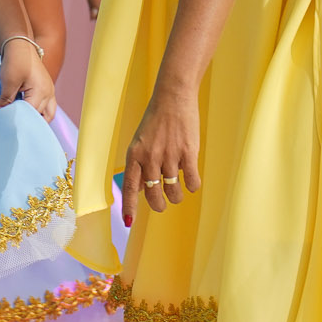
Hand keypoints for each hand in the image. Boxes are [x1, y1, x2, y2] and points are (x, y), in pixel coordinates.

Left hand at [0, 40, 55, 120]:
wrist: (20, 45)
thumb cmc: (15, 61)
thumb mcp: (8, 82)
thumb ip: (6, 100)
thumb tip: (2, 114)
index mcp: (41, 92)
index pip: (32, 115)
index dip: (20, 121)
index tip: (8, 125)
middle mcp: (49, 93)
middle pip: (42, 117)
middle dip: (30, 122)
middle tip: (16, 126)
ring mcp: (50, 91)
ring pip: (48, 113)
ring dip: (37, 118)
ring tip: (22, 121)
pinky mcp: (46, 88)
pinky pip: (46, 106)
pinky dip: (38, 111)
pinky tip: (25, 112)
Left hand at [120, 86, 200, 227]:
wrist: (173, 99)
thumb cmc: (155, 121)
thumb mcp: (139, 143)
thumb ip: (139, 165)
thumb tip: (141, 189)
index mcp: (134, 155)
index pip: (129, 187)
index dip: (130, 206)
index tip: (129, 222)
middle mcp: (150, 158)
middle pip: (153, 194)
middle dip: (159, 205)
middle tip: (163, 205)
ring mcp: (169, 155)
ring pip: (173, 190)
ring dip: (177, 196)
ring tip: (178, 194)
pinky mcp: (188, 152)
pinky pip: (191, 180)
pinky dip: (192, 186)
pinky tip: (192, 183)